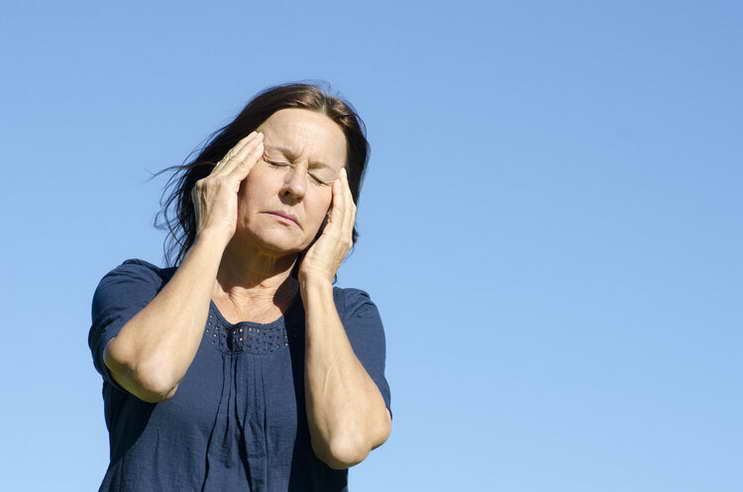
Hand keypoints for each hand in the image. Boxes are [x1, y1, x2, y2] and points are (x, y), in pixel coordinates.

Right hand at [191, 131, 263, 243]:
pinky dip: (252, 156)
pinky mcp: (224, 184)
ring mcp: (214, 181)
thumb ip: (223, 203)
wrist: (210, 238)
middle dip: (242, 146)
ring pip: (235, 158)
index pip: (221, 167)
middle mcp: (206, 181)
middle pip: (228, 158)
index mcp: (202, 187)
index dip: (234, 156)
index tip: (244, 148)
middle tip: (253, 136)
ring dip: (249, 146)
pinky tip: (260, 148)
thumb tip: (230, 204)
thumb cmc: (216, 234)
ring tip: (259, 137)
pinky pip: (242, 166)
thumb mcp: (217, 214)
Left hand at [298, 168, 355, 282]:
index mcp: (342, 241)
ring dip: (343, 188)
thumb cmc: (311, 272)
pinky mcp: (336, 234)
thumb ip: (316, 242)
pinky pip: (339, 210)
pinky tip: (334, 185)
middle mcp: (346, 237)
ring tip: (339, 175)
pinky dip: (338, 196)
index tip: (338, 187)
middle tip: (341, 174)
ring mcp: (342, 235)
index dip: (343, 199)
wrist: (315, 282)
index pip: (345, 215)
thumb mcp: (315, 252)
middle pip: (349, 207)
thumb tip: (310, 235)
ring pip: (346, 205)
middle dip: (345, 190)